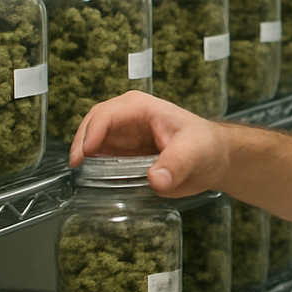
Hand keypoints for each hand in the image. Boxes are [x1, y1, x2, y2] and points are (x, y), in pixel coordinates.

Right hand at [69, 91, 225, 196]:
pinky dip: (93, 170)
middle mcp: (127, 120)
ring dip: (83, 157)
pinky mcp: (123, 157)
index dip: (92, 132)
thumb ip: (176, 164)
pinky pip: (101, 161)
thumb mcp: (195, 152)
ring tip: (79, 176)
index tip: (85, 153)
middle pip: (93, 125)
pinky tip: (91, 183)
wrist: (215, 159)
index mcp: (140, 108)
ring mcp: (123, 138)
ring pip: (92, 143)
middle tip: (76, 166)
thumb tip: (156, 180)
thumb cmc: (206, 145)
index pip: (107, 115)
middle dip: (80, 143)